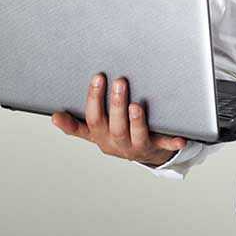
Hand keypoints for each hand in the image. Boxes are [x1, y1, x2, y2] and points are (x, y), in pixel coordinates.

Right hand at [51, 73, 186, 166]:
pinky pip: (165, 144)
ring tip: (136, 105)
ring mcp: (135, 145)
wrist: (144, 153)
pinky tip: (181, 137)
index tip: (75, 98)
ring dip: (135, 120)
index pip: (89, 121)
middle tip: (119, 82)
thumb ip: (76, 123)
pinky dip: (172, 141)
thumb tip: (53, 116)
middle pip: (112, 125)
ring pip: (134, 134)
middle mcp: (115, 142)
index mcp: (100, 135)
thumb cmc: (117, 134)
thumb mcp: (95, 130)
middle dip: (114, 104)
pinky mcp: (156, 147)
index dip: (81, 112)